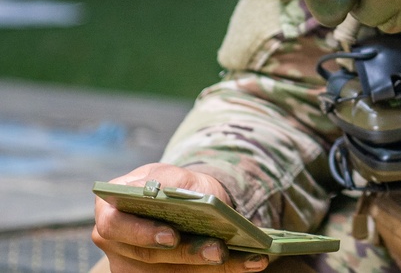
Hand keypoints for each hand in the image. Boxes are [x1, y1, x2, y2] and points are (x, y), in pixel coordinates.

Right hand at [92, 163, 268, 271]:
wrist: (190, 202)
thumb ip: (171, 182)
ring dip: (210, 268)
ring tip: (249, 258)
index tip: (172, 235)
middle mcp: (114, 242)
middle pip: (147, 256)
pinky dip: (225, 270)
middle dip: (187, 254)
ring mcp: (132, 265)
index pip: (115, 224)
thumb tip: (170, 194)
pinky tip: (252, 261)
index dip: (141, 233)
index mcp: (109, 209)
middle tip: (219, 250)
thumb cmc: (176, 185)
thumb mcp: (176, 175)